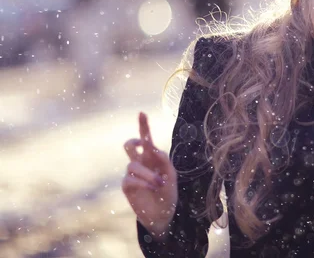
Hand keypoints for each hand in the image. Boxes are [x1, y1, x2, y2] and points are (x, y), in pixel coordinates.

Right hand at [122, 112, 177, 238]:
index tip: (142, 113)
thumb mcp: (172, 176)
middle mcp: (141, 163)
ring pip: (133, 165)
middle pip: (130, 145)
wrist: (162, 215)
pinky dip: (143, 182)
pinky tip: (153, 187)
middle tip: (141, 144)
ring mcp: (132, 174)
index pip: (146, 139)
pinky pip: (130, 179)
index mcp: (152, 158)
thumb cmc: (168, 193)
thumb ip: (165, 161)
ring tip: (159, 183)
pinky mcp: (127, 186)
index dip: (143, 126)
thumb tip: (154, 149)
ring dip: (148, 173)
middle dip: (133, 141)